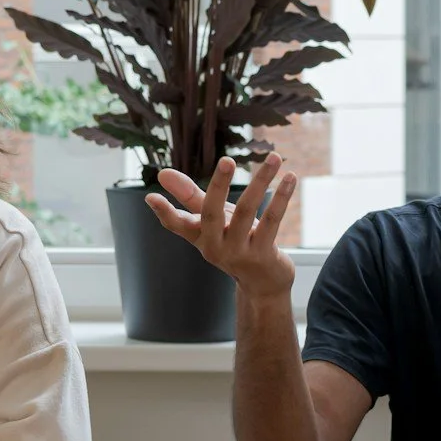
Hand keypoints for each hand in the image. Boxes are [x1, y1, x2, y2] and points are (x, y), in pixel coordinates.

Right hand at [146, 155, 298, 297]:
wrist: (262, 283)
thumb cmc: (234, 242)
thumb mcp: (212, 220)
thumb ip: (189, 196)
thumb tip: (161, 174)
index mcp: (200, 237)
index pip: (177, 224)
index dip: (164, 212)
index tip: (151, 197)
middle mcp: (215, 247)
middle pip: (211, 213)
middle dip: (218, 186)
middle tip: (227, 160)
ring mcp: (239, 252)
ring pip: (246, 211)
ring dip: (261, 182)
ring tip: (274, 158)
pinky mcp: (262, 254)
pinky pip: (271, 221)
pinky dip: (281, 198)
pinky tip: (290, 178)